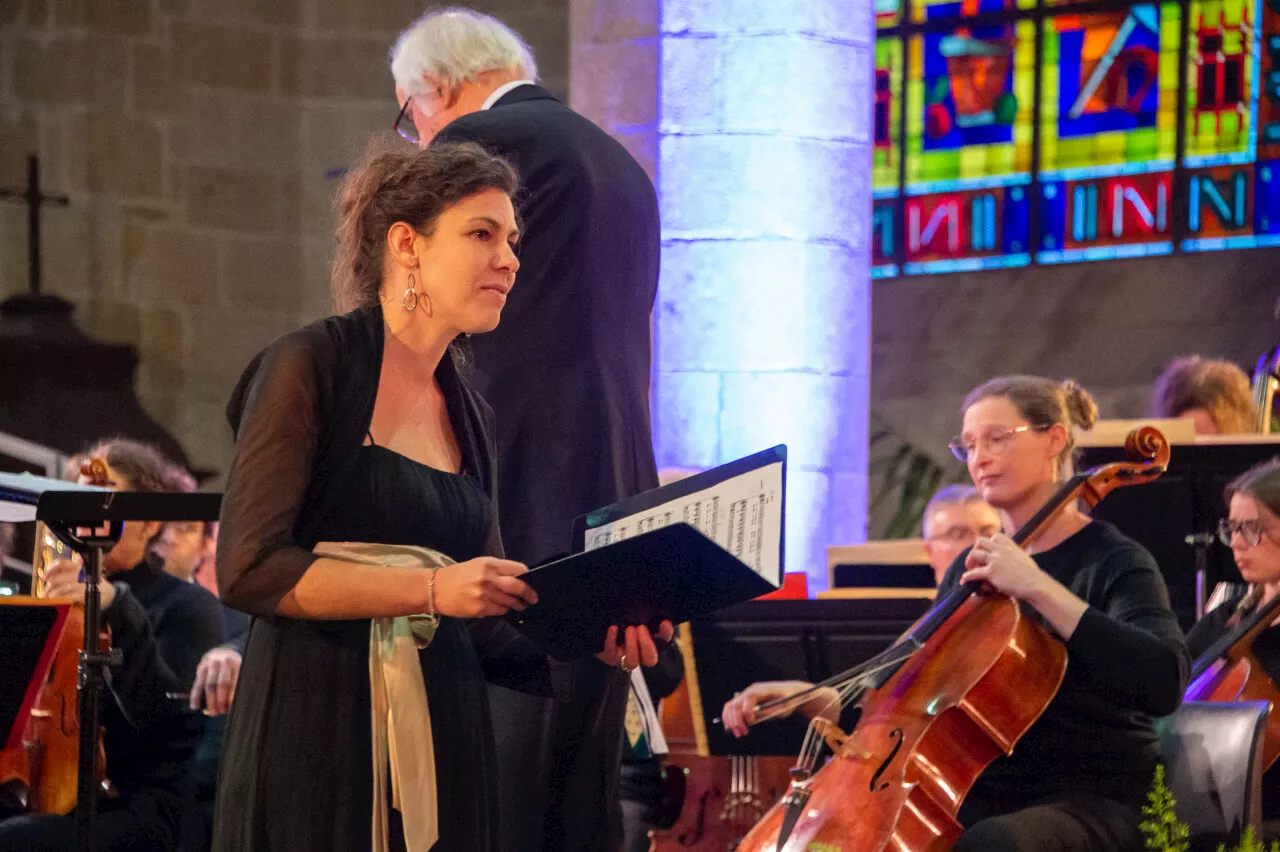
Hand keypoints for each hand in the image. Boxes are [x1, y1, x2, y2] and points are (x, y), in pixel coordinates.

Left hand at [42, 557, 114, 609]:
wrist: (108, 594)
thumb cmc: (92, 583)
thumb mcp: (83, 572)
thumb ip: (68, 571)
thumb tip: (50, 575)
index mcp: (79, 566)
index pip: (61, 563)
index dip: (50, 569)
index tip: (45, 576)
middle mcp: (81, 573)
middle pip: (57, 578)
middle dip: (49, 586)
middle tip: (46, 590)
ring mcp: (83, 584)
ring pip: (60, 588)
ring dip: (53, 594)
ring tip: (51, 597)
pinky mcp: (84, 594)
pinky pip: (67, 597)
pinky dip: (61, 599)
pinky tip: (59, 600)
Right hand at [190, 646, 241, 715]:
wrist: (221, 652)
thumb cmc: (233, 668)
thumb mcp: (240, 671)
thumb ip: (238, 685)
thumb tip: (234, 706)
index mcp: (237, 663)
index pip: (235, 682)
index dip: (232, 697)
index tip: (231, 708)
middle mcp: (224, 662)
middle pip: (222, 684)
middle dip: (221, 701)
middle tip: (221, 712)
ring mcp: (211, 664)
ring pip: (209, 685)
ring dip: (210, 701)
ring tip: (212, 712)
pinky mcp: (201, 667)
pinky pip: (197, 684)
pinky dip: (195, 697)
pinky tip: (195, 707)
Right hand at [433, 557, 537, 617]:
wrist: (435, 589)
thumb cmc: (458, 575)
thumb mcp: (478, 565)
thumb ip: (497, 570)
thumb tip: (519, 578)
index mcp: (489, 564)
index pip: (517, 569)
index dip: (527, 576)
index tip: (531, 581)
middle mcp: (488, 578)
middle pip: (517, 586)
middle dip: (528, 593)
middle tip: (533, 598)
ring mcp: (484, 595)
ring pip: (510, 601)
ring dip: (517, 604)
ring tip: (520, 605)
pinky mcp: (479, 609)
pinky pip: (499, 611)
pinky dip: (503, 610)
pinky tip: (502, 608)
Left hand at [595, 620, 674, 670]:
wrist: (608, 635)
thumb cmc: (630, 632)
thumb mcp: (645, 628)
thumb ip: (659, 628)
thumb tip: (666, 623)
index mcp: (650, 651)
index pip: (663, 645)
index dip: (664, 637)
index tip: (663, 623)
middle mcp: (638, 658)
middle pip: (649, 660)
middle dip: (646, 644)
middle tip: (641, 627)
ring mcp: (623, 659)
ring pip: (632, 661)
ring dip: (632, 645)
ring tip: (629, 628)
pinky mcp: (609, 656)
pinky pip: (610, 652)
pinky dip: (612, 640)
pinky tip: (614, 628)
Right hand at [721, 680, 838, 737]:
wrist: (790, 692)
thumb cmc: (789, 698)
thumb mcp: (784, 705)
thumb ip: (770, 711)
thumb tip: (756, 718)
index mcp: (761, 689)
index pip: (749, 697)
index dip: (747, 710)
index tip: (751, 722)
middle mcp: (750, 691)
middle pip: (735, 703)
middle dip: (736, 720)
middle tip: (741, 733)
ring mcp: (745, 695)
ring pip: (730, 706)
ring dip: (730, 721)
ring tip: (738, 733)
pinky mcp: (744, 702)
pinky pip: (732, 709)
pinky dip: (730, 719)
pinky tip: (734, 728)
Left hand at [961, 534, 1047, 600]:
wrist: (1035, 584)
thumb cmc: (1033, 576)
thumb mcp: (1025, 559)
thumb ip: (1016, 557)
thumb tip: (1013, 562)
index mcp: (1011, 546)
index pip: (996, 536)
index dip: (990, 542)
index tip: (988, 550)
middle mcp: (1001, 550)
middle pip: (981, 541)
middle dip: (976, 549)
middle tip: (977, 559)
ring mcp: (995, 560)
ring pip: (974, 554)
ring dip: (970, 561)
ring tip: (969, 568)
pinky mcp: (991, 572)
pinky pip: (974, 572)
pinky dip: (967, 576)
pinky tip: (964, 580)